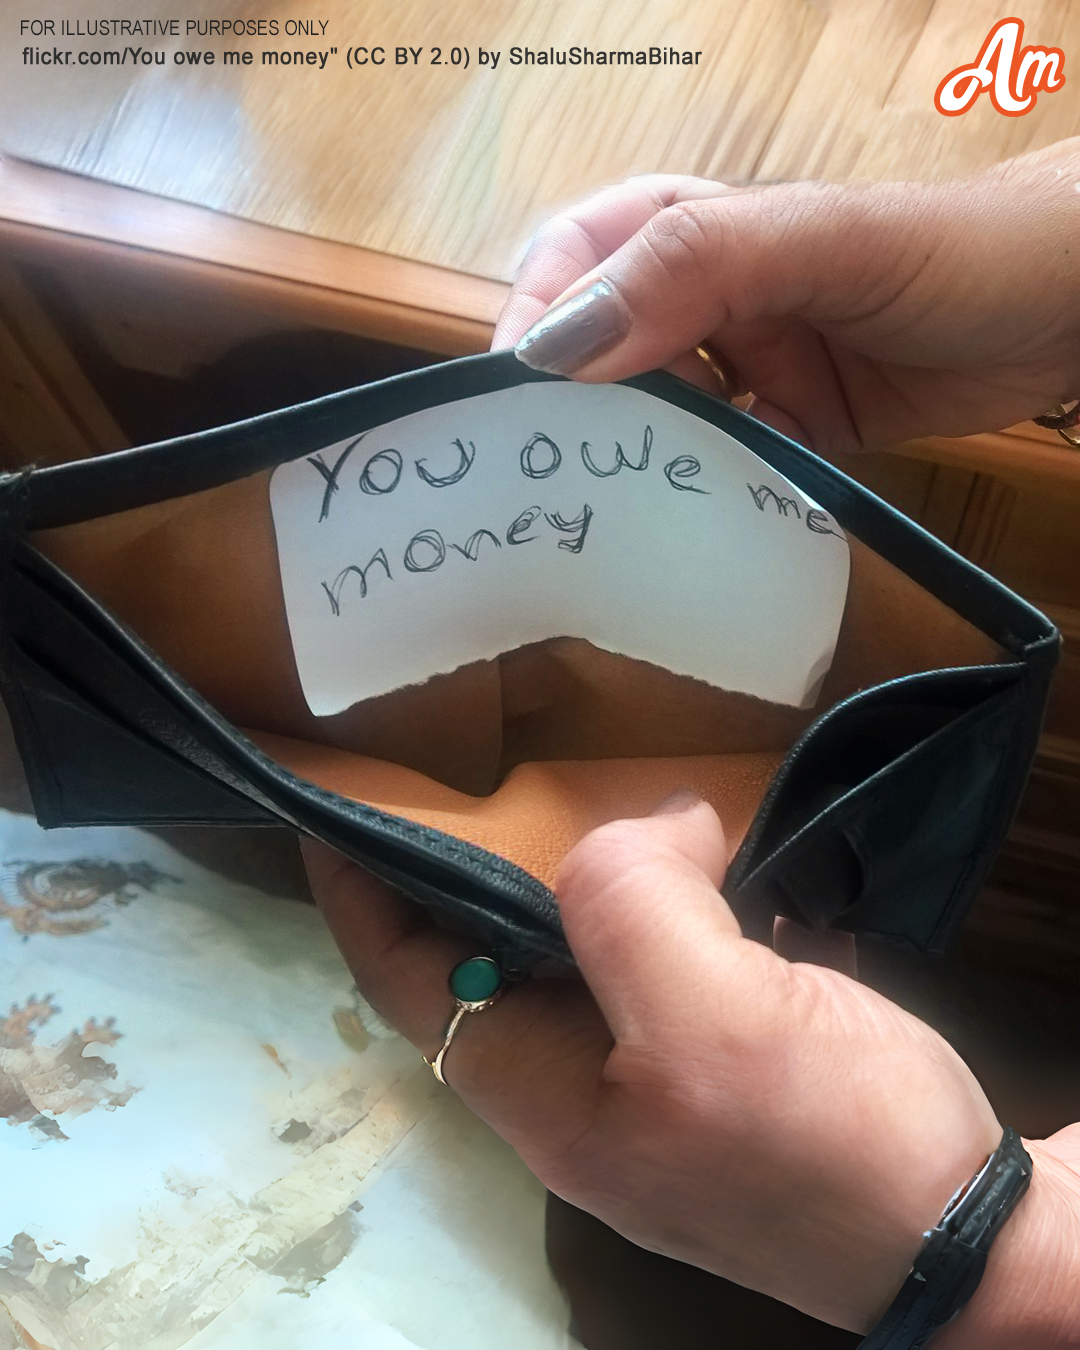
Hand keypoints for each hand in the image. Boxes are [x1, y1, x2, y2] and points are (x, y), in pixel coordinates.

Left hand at [304, 796, 1006, 1333]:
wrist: (970, 1241)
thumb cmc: (831, 1146)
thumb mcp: (708, 1019)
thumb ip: (630, 905)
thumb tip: (642, 829)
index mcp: (544, 1089)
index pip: (407, 978)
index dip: (360, 892)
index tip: (338, 810)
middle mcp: (584, 1090)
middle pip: (495, 961)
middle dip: (485, 869)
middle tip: (500, 779)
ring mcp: (657, 1085)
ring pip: (591, 957)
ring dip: (599, 882)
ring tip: (620, 808)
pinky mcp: (726, 1070)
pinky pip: (675, 966)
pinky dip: (682, 907)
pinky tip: (722, 865)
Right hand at [493, 140, 1079, 454]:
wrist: (1072, 309)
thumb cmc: (955, 250)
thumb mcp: (819, 242)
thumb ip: (694, 271)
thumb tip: (561, 347)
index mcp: (698, 226)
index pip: (578, 259)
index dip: (536, 320)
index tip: (515, 402)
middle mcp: (710, 296)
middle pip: (602, 347)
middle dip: (565, 406)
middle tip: (539, 479)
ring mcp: (751, 367)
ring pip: (656, 414)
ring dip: (628, 458)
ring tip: (599, 512)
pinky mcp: (793, 430)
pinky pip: (722, 467)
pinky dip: (701, 496)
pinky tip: (686, 528)